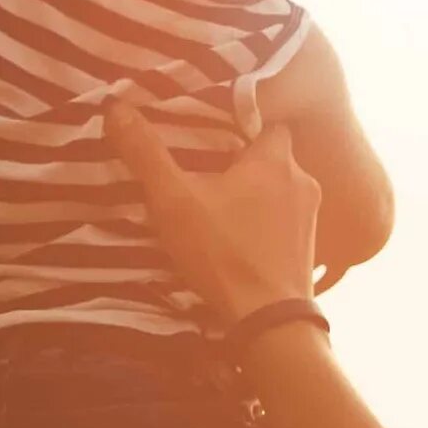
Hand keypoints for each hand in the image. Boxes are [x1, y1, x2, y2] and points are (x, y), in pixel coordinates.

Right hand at [103, 109, 319, 323]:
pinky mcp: (307, 248)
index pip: (268, 122)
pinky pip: (285, 221)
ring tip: (220, 204)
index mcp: (275, 159)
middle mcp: (303, 181)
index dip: (242, 123)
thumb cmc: (223, 253)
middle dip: (243, 161)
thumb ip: (146, 154)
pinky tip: (238, 236)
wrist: (268, 320)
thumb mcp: (174, 201)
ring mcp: (310, 217)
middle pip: (272, 157)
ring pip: (280, 190)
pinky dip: (265, 222)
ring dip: (255, 194)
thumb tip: (116, 108)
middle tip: (207, 169)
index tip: (211, 131)